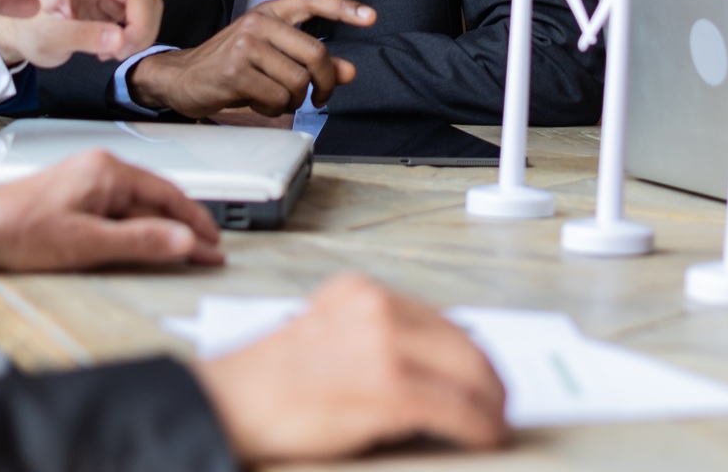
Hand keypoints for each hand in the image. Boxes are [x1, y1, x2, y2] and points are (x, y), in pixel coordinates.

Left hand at [0, 0, 162, 67]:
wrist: (26, 41)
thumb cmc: (30, 32)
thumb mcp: (50, 38)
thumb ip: (85, 38)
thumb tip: (120, 39)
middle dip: (140, 23)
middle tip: (121, 49)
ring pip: (148, 4)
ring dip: (141, 32)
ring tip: (115, 52)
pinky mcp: (117, 5)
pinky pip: (143, 17)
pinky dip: (137, 36)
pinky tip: (114, 48)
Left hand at [0, 149, 222, 276]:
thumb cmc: (19, 230)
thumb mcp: (88, 243)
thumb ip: (140, 241)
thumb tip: (183, 241)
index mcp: (107, 170)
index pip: (168, 193)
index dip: (195, 220)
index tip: (214, 243)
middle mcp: (99, 169)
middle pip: (155, 199)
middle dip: (183, 227)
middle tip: (207, 253)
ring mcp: (86, 183)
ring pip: (137, 206)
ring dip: (161, 230)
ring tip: (182, 253)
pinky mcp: (75, 199)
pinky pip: (118, 211)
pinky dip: (137, 230)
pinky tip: (143, 246)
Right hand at [128, 0, 375, 118]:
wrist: (181, 77)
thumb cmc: (230, 63)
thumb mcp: (272, 55)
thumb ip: (311, 61)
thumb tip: (348, 71)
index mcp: (269, 12)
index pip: (312, 0)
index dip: (344, 8)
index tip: (370, 17)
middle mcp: (259, 23)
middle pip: (315, 54)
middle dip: (325, 83)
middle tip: (321, 96)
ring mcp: (245, 45)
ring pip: (297, 82)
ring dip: (293, 101)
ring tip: (275, 98)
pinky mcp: (235, 71)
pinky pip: (275, 99)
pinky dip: (273, 109)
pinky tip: (258, 102)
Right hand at [197, 275, 509, 463]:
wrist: (226, 404)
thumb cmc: (269, 382)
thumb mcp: (327, 332)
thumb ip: (375, 335)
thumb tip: (433, 364)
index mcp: (361, 293)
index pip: (439, 319)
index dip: (471, 351)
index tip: (484, 373)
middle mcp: (376, 308)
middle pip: (462, 341)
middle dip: (489, 377)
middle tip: (501, 403)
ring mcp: (383, 346)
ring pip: (467, 373)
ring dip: (490, 403)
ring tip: (495, 422)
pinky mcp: (387, 389)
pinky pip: (455, 408)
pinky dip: (478, 424)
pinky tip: (484, 435)